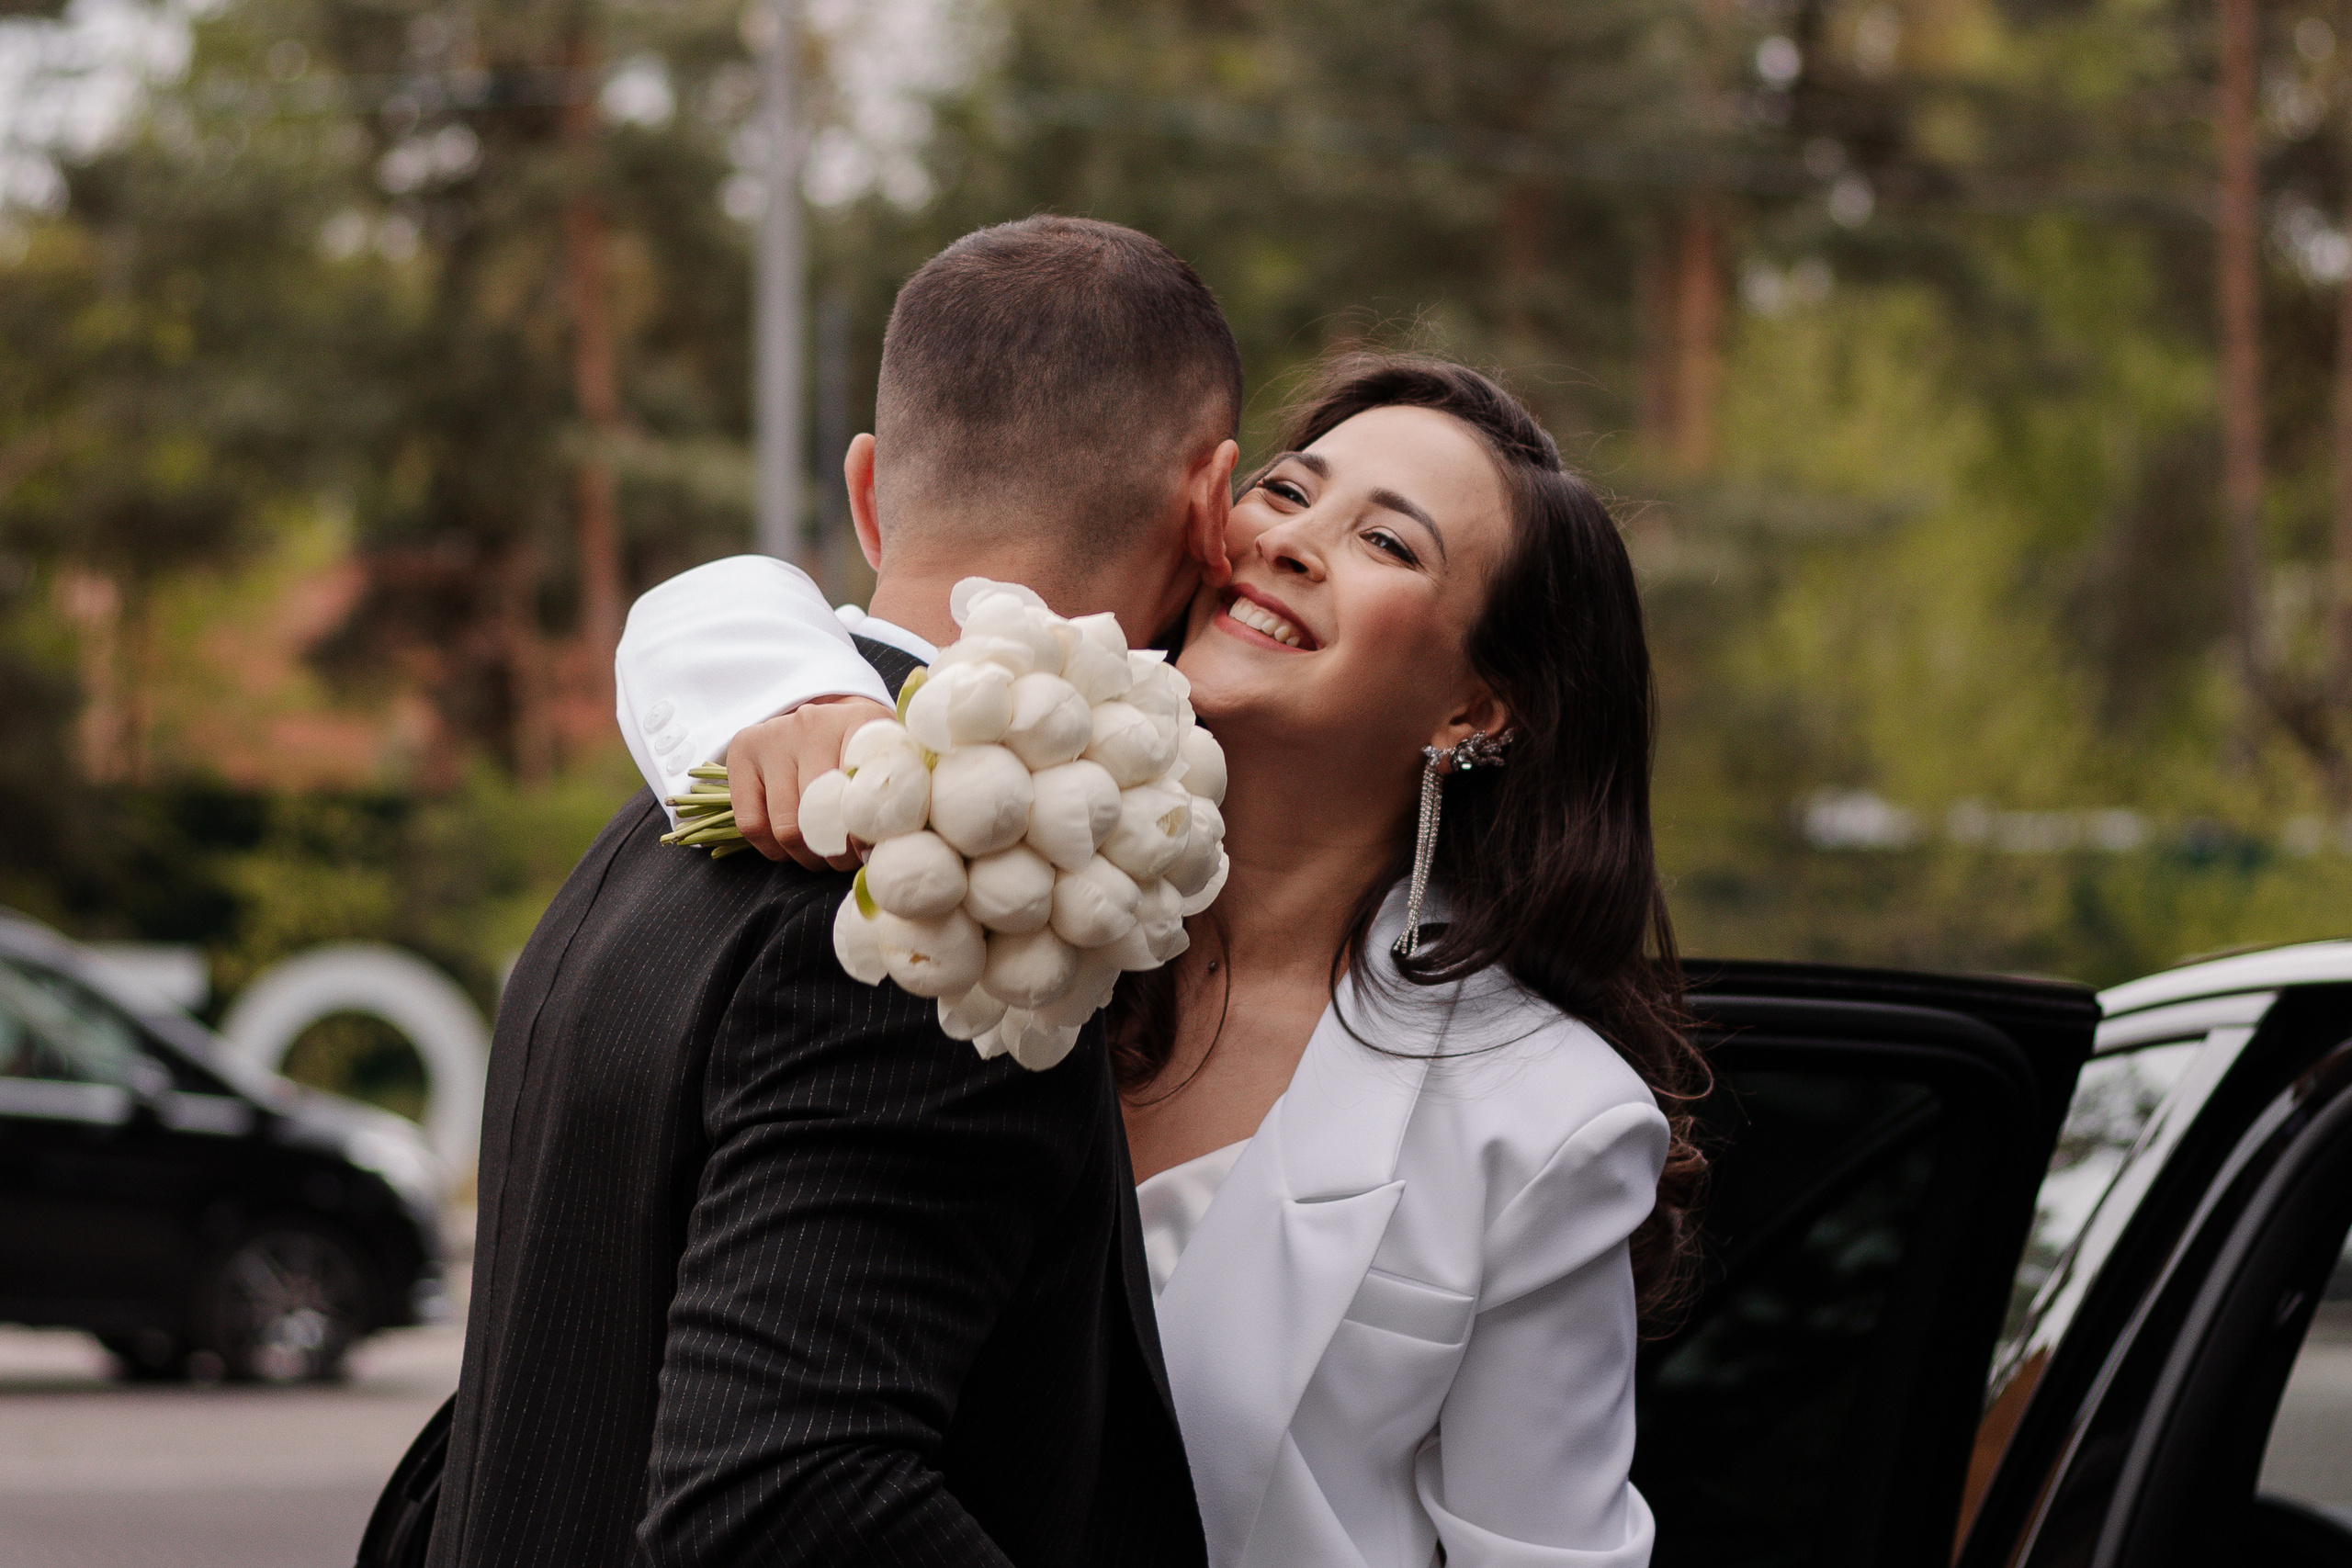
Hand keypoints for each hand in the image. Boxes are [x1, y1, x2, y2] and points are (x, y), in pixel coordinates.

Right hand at [725, 695, 893, 868]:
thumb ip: (893, 797)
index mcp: (861, 722)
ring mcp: (773, 735)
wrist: (826, 720)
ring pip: (786, 826)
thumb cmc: (862, 752)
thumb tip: (882, 850)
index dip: (866, 830)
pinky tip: (791, 846)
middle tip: (846, 861)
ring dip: (807, 855)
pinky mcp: (742, 751)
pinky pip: (752, 823)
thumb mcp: (888, 763)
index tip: (871, 851)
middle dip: (837, 851)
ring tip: (823, 855)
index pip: (862, 787)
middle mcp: (813, 723)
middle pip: (822, 813)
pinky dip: (773, 849)